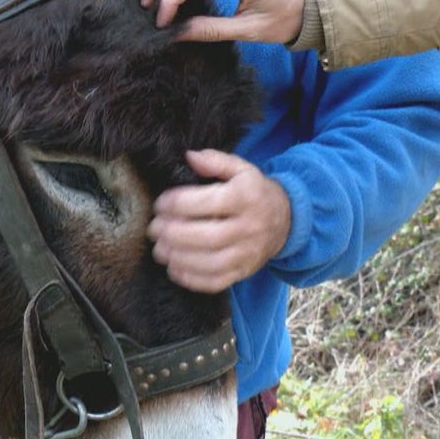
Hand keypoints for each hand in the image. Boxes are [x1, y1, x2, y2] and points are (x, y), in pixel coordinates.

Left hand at [147, 150, 291, 292]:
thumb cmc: (253, 193)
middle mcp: (249, 227)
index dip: (178, 203)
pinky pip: (216, 282)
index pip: (208, 202)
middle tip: (154, 229)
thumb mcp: (241, 169)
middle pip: (208, 237)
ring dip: (179, 258)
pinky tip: (174, 268)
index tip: (160, 204)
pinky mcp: (243, 272)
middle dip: (174, 234)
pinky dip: (191, 279)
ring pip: (211, 263)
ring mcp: (247, 253)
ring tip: (159, 249)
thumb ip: (215, 161)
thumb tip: (189, 157)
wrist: (285, 220)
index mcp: (246, 198)